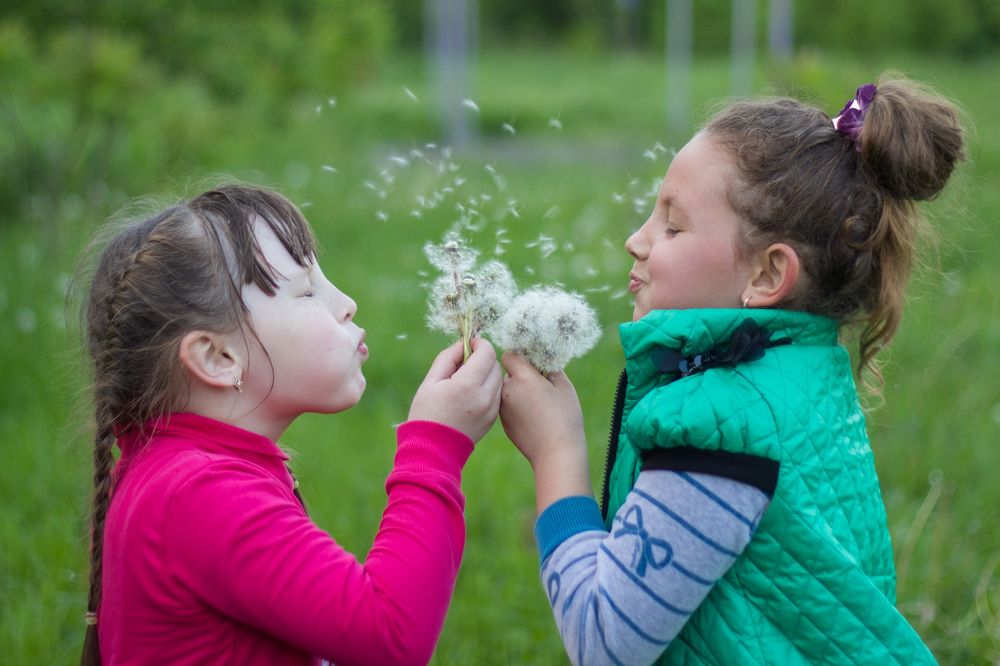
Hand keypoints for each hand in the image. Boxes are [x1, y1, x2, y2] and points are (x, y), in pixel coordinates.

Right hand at [408, 338, 501, 442]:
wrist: (432, 449)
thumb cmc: (427, 413)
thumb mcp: (431, 381)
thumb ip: (448, 357)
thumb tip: (463, 344)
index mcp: (467, 385)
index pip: (487, 353)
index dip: (479, 343)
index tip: (469, 344)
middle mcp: (485, 397)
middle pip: (495, 365)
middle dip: (483, 358)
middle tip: (464, 363)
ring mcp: (491, 409)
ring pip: (499, 379)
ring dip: (487, 373)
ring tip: (466, 380)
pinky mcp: (493, 418)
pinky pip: (497, 394)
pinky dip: (488, 388)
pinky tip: (470, 394)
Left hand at [500, 352, 591, 511]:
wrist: (555, 453)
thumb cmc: (564, 417)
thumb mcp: (564, 387)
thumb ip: (550, 368)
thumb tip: (542, 361)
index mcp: (522, 378)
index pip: (510, 355)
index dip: (521, 356)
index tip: (533, 363)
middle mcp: (507, 391)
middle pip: (508, 373)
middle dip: (521, 375)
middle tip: (540, 385)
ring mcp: (502, 408)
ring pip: (507, 390)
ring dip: (517, 391)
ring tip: (537, 403)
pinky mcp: (502, 422)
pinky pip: (507, 405)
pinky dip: (516, 406)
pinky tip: (532, 417)